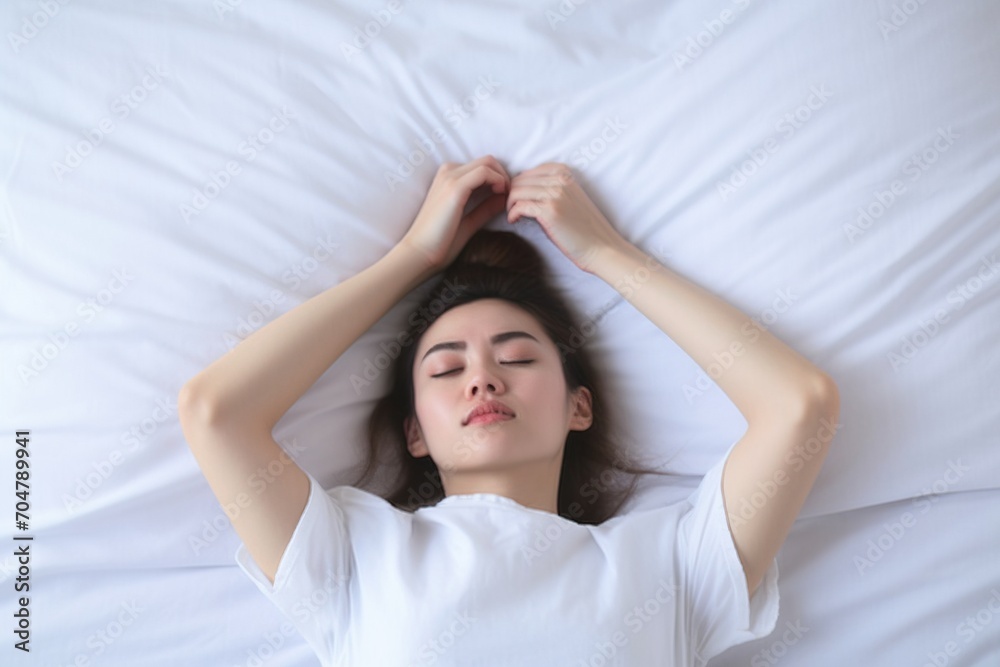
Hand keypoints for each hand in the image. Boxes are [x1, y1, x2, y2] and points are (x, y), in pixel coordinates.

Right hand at [400, 156, 510, 272]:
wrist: (420, 254)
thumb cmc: (440, 242)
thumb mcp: (468, 222)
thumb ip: (485, 208)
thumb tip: (504, 198)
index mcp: (448, 178)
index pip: (482, 166)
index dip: (500, 178)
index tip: (507, 196)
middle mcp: (448, 172)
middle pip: (487, 161)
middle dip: (505, 175)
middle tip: (511, 196)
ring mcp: (450, 178)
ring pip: (487, 163)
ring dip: (503, 177)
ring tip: (507, 198)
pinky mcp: (454, 187)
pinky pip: (484, 172)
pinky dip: (499, 181)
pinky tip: (501, 196)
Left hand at [505, 163, 626, 272]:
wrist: (601, 247)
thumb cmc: (583, 227)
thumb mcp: (568, 198)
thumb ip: (548, 188)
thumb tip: (519, 189)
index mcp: (563, 172)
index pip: (527, 173)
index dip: (518, 188)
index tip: (518, 202)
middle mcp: (559, 179)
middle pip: (518, 181)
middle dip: (511, 196)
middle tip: (512, 211)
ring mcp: (555, 193)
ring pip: (516, 192)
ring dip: (510, 205)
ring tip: (514, 216)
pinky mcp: (549, 211)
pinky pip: (519, 206)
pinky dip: (512, 214)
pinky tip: (515, 221)